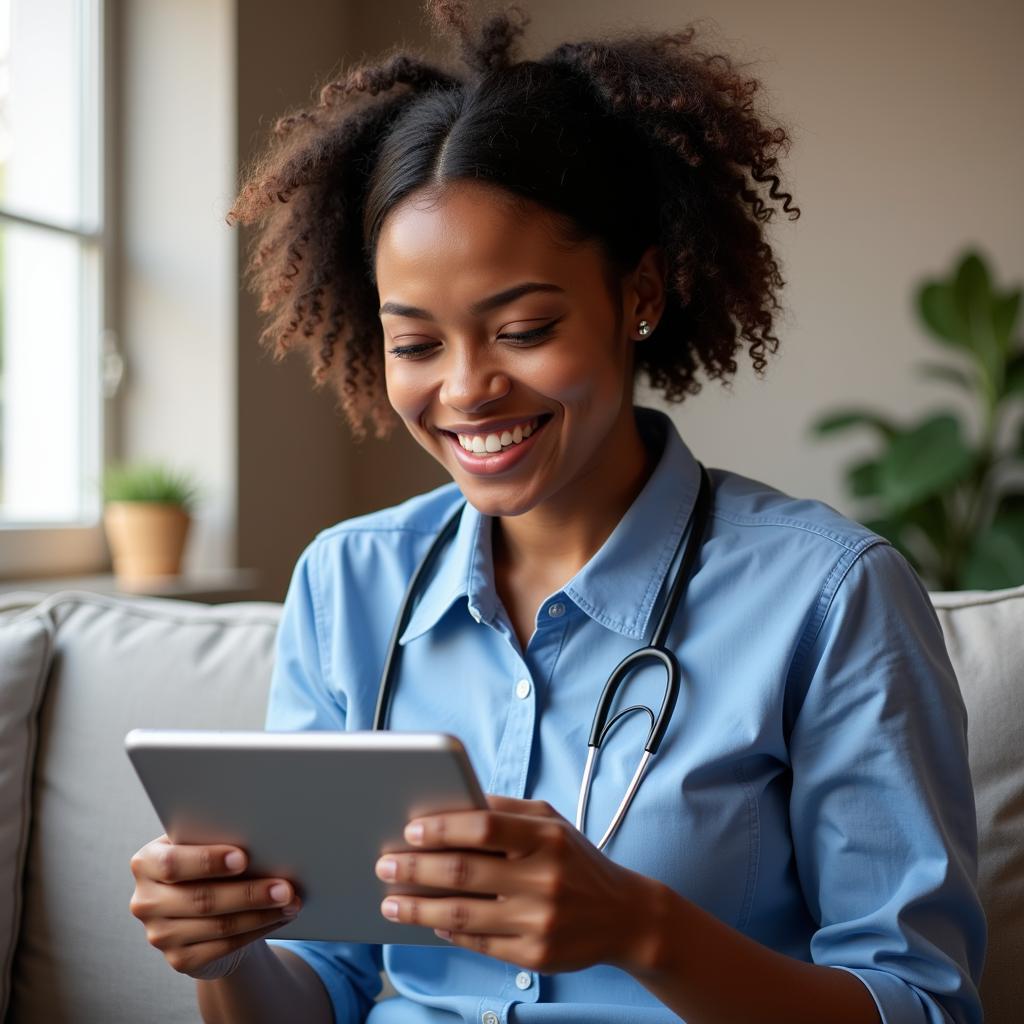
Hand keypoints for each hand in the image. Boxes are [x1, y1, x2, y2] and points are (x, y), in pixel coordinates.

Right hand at [129, 834, 302, 978]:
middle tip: (285, 886)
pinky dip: (257, 930)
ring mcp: (160, 934)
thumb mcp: (205, 845)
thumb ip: (216, 839)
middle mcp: (146, 901)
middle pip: (202, 898)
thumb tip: (263, 837)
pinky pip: (224, 946)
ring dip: (261, 914)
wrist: (205, 906)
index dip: (207, 861)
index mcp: (147, 862)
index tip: (242, 858)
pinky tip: (279, 918)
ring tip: (291, 902)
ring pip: (218, 925)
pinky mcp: (179, 958)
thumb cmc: (210, 863)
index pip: (173, 863)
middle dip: (249, 892)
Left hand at [374, 795, 665, 973]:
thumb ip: (504, 809)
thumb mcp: (550, 822)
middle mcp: (544, 878)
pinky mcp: (535, 957)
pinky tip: (429, 922)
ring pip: (464, 915)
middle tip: (385, 864)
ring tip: (391, 902)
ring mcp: (540, 920)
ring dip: (419, 908)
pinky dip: (448, 932)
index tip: (409, 830)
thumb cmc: (574, 859)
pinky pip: (479, 944)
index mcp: (546, 837)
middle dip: (416, 868)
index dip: (443, 827)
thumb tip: (451, 803)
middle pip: (465, 871)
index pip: (485, 826)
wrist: (624, 915)